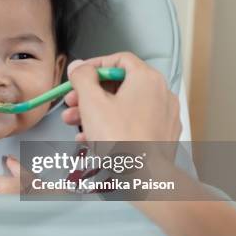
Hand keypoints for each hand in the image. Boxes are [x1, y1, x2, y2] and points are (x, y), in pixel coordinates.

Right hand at [62, 52, 181, 141]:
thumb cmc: (120, 139)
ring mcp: (164, 115)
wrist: (144, 176)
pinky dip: (113, 125)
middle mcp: (161, 92)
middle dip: (90, 94)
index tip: (78, 75)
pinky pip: (134, 122)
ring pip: (124, 105)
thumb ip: (82, 78)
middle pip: (120, 84)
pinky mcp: (162, 134)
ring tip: (74, 123)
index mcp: (146, 78)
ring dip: (96, 111)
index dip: (94, 65)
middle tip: (72, 102)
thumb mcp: (92, 102)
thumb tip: (78, 66)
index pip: (119, 59)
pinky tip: (92, 138)